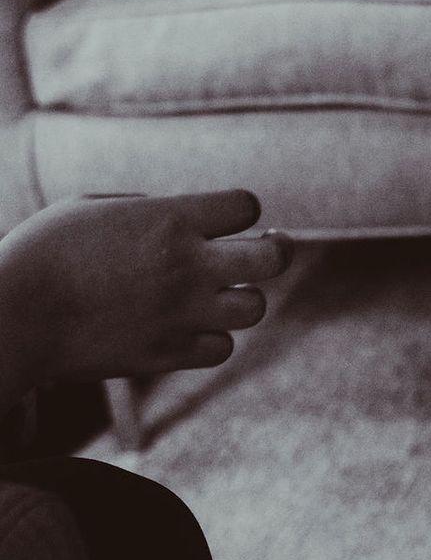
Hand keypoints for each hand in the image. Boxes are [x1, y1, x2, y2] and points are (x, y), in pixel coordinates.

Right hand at [0, 191, 289, 401]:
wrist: (12, 317)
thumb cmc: (42, 254)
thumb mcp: (92, 208)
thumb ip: (149, 210)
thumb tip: (182, 217)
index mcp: (170, 220)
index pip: (247, 206)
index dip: (239, 210)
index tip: (219, 218)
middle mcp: (187, 265)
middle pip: (273, 258)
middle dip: (275, 250)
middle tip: (261, 249)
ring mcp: (181, 313)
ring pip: (254, 308)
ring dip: (240, 299)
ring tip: (216, 294)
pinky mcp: (166, 354)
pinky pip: (220, 349)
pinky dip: (211, 338)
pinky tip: (188, 327)